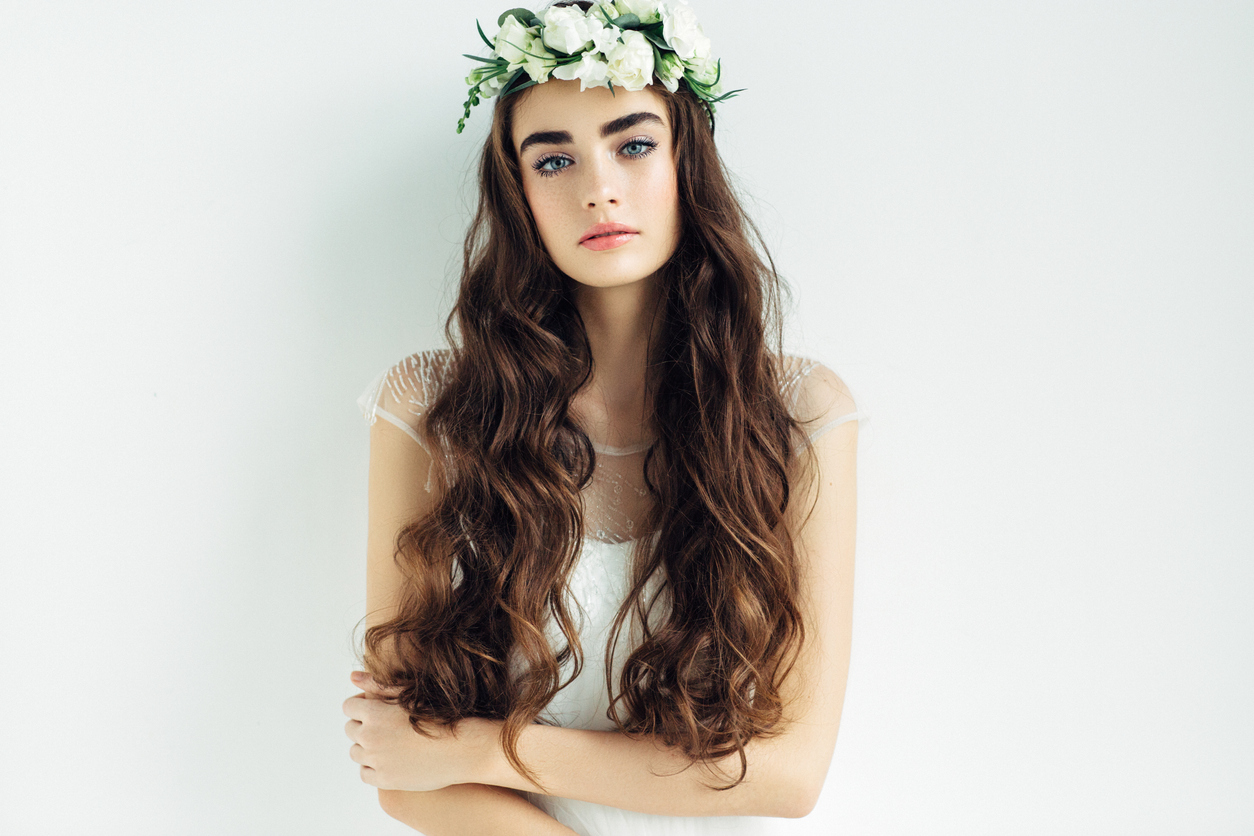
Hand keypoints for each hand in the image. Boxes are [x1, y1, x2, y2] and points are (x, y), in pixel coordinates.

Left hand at [342, 671, 498, 791]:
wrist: (463, 747)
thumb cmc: (440, 715)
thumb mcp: (408, 693)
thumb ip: (377, 684)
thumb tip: (352, 676)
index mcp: (374, 712)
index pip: (349, 707)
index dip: (363, 706)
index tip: (378, 709)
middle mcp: (370, 737)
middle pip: (350, 729)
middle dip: (364, 725)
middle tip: (387, 726)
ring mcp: (376, 760)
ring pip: (356, 752)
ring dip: (367, 746)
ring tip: (390, 743)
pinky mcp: (385, 780)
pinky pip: (365, 773)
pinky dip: (373, 766)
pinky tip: (390, 760)